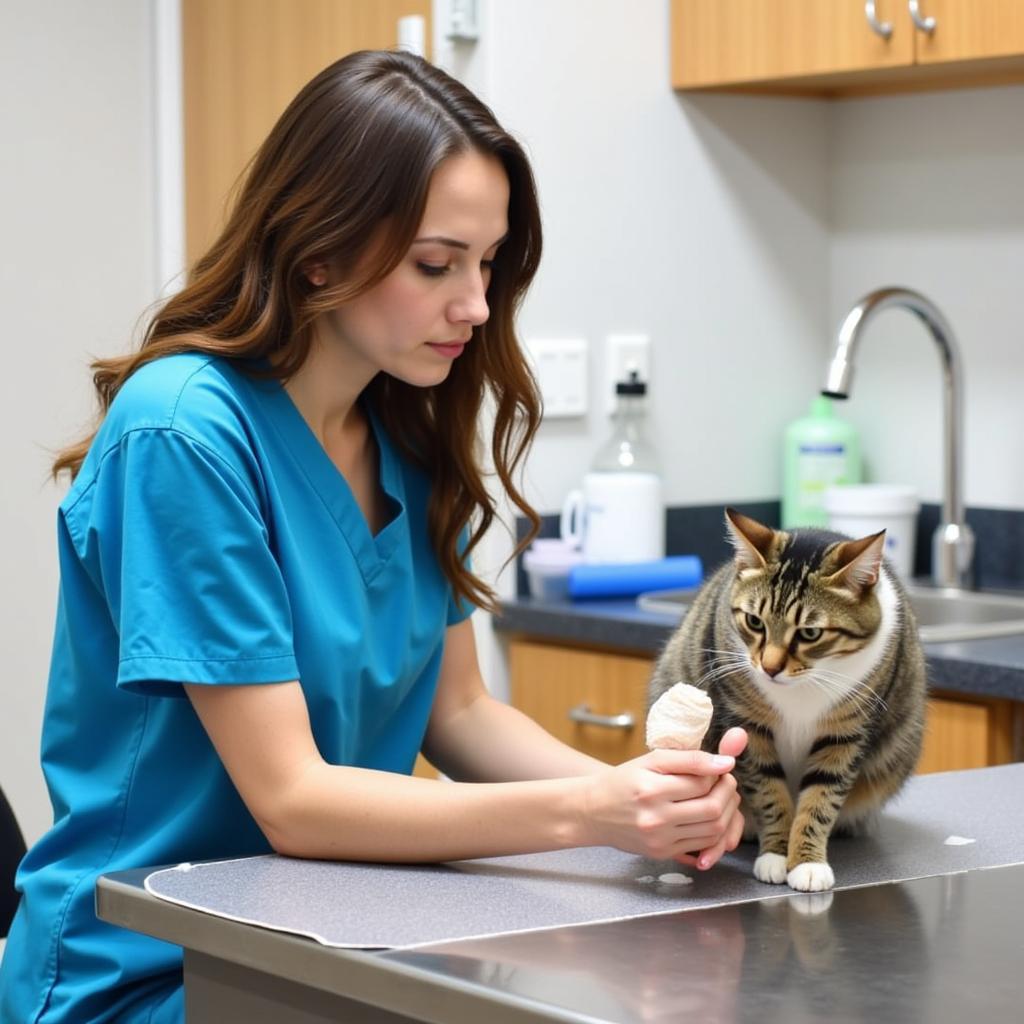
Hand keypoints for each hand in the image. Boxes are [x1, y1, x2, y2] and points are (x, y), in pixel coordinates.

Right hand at [577, 732, 745, 864]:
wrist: (594, 812)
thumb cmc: (623, 782)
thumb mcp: (650, 761)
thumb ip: (689, 759)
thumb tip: (726, 762)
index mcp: (652, 790)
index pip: (702, 783)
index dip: (717, 774)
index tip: (718, 768)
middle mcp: (656, 818)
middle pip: (712, 809)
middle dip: (727, 794)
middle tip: (726, 783)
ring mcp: (660, 840)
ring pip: (712, 831)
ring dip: (725, 813)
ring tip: (719, 797)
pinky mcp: (663, 853)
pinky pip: (701, 845)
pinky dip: (713, 831)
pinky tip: (707, 816)